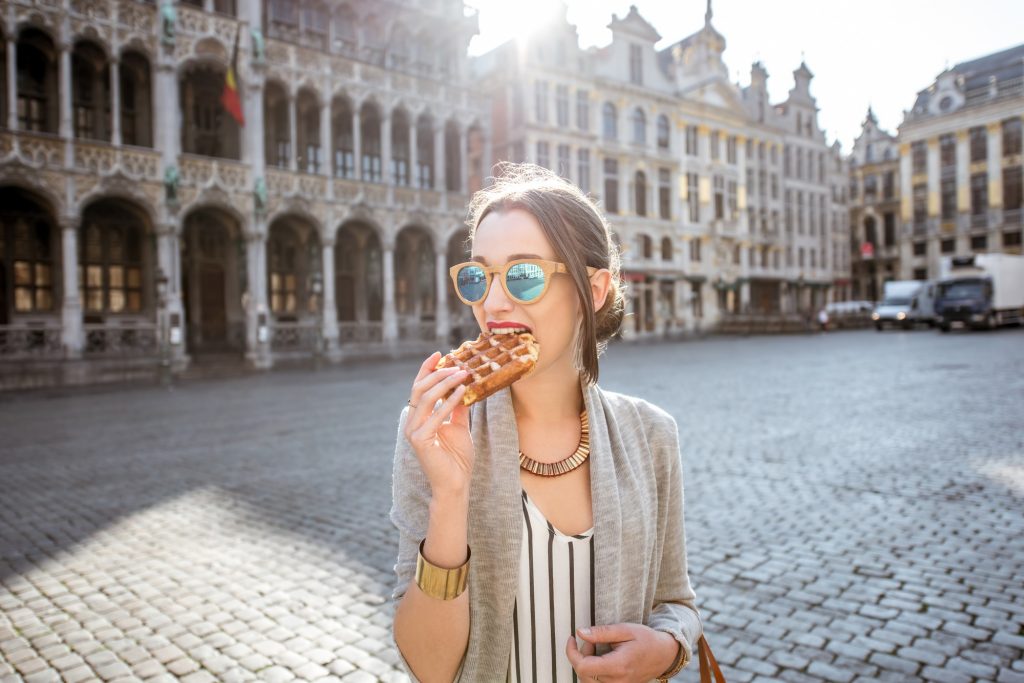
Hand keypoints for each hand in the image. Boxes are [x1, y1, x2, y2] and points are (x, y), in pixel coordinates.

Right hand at [404, 351, 473, 498]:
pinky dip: (449, 402)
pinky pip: (435, 415)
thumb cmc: (456, 458)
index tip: (439, 353)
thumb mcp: (459, 426)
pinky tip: (462, 392)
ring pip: (426, 398)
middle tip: (456, 365)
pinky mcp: (420, 440)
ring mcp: (413, 432)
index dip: (426, 369)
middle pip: (420, 388)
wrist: (455, 484)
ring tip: (462, 374)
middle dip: (437, 373)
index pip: (419, 388)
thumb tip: (462, 387)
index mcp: (418, 418)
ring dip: (445, 383)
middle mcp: (412, 423)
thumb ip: (457, 408)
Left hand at [566, 623, 680, 682]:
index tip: (572, 639)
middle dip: (580, 655)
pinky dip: (593, 671)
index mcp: (618, 666)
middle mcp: (617, 681)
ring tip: (596, 649)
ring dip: (586, 664)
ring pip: (589, 681)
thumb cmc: (646, 640)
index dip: (572, 653)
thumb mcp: (625, 630)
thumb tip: (580, 632)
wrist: (664, 655)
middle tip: (590, 641)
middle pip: (583, 675)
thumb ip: (601, 632)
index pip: (583, 667)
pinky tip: (600, 659)